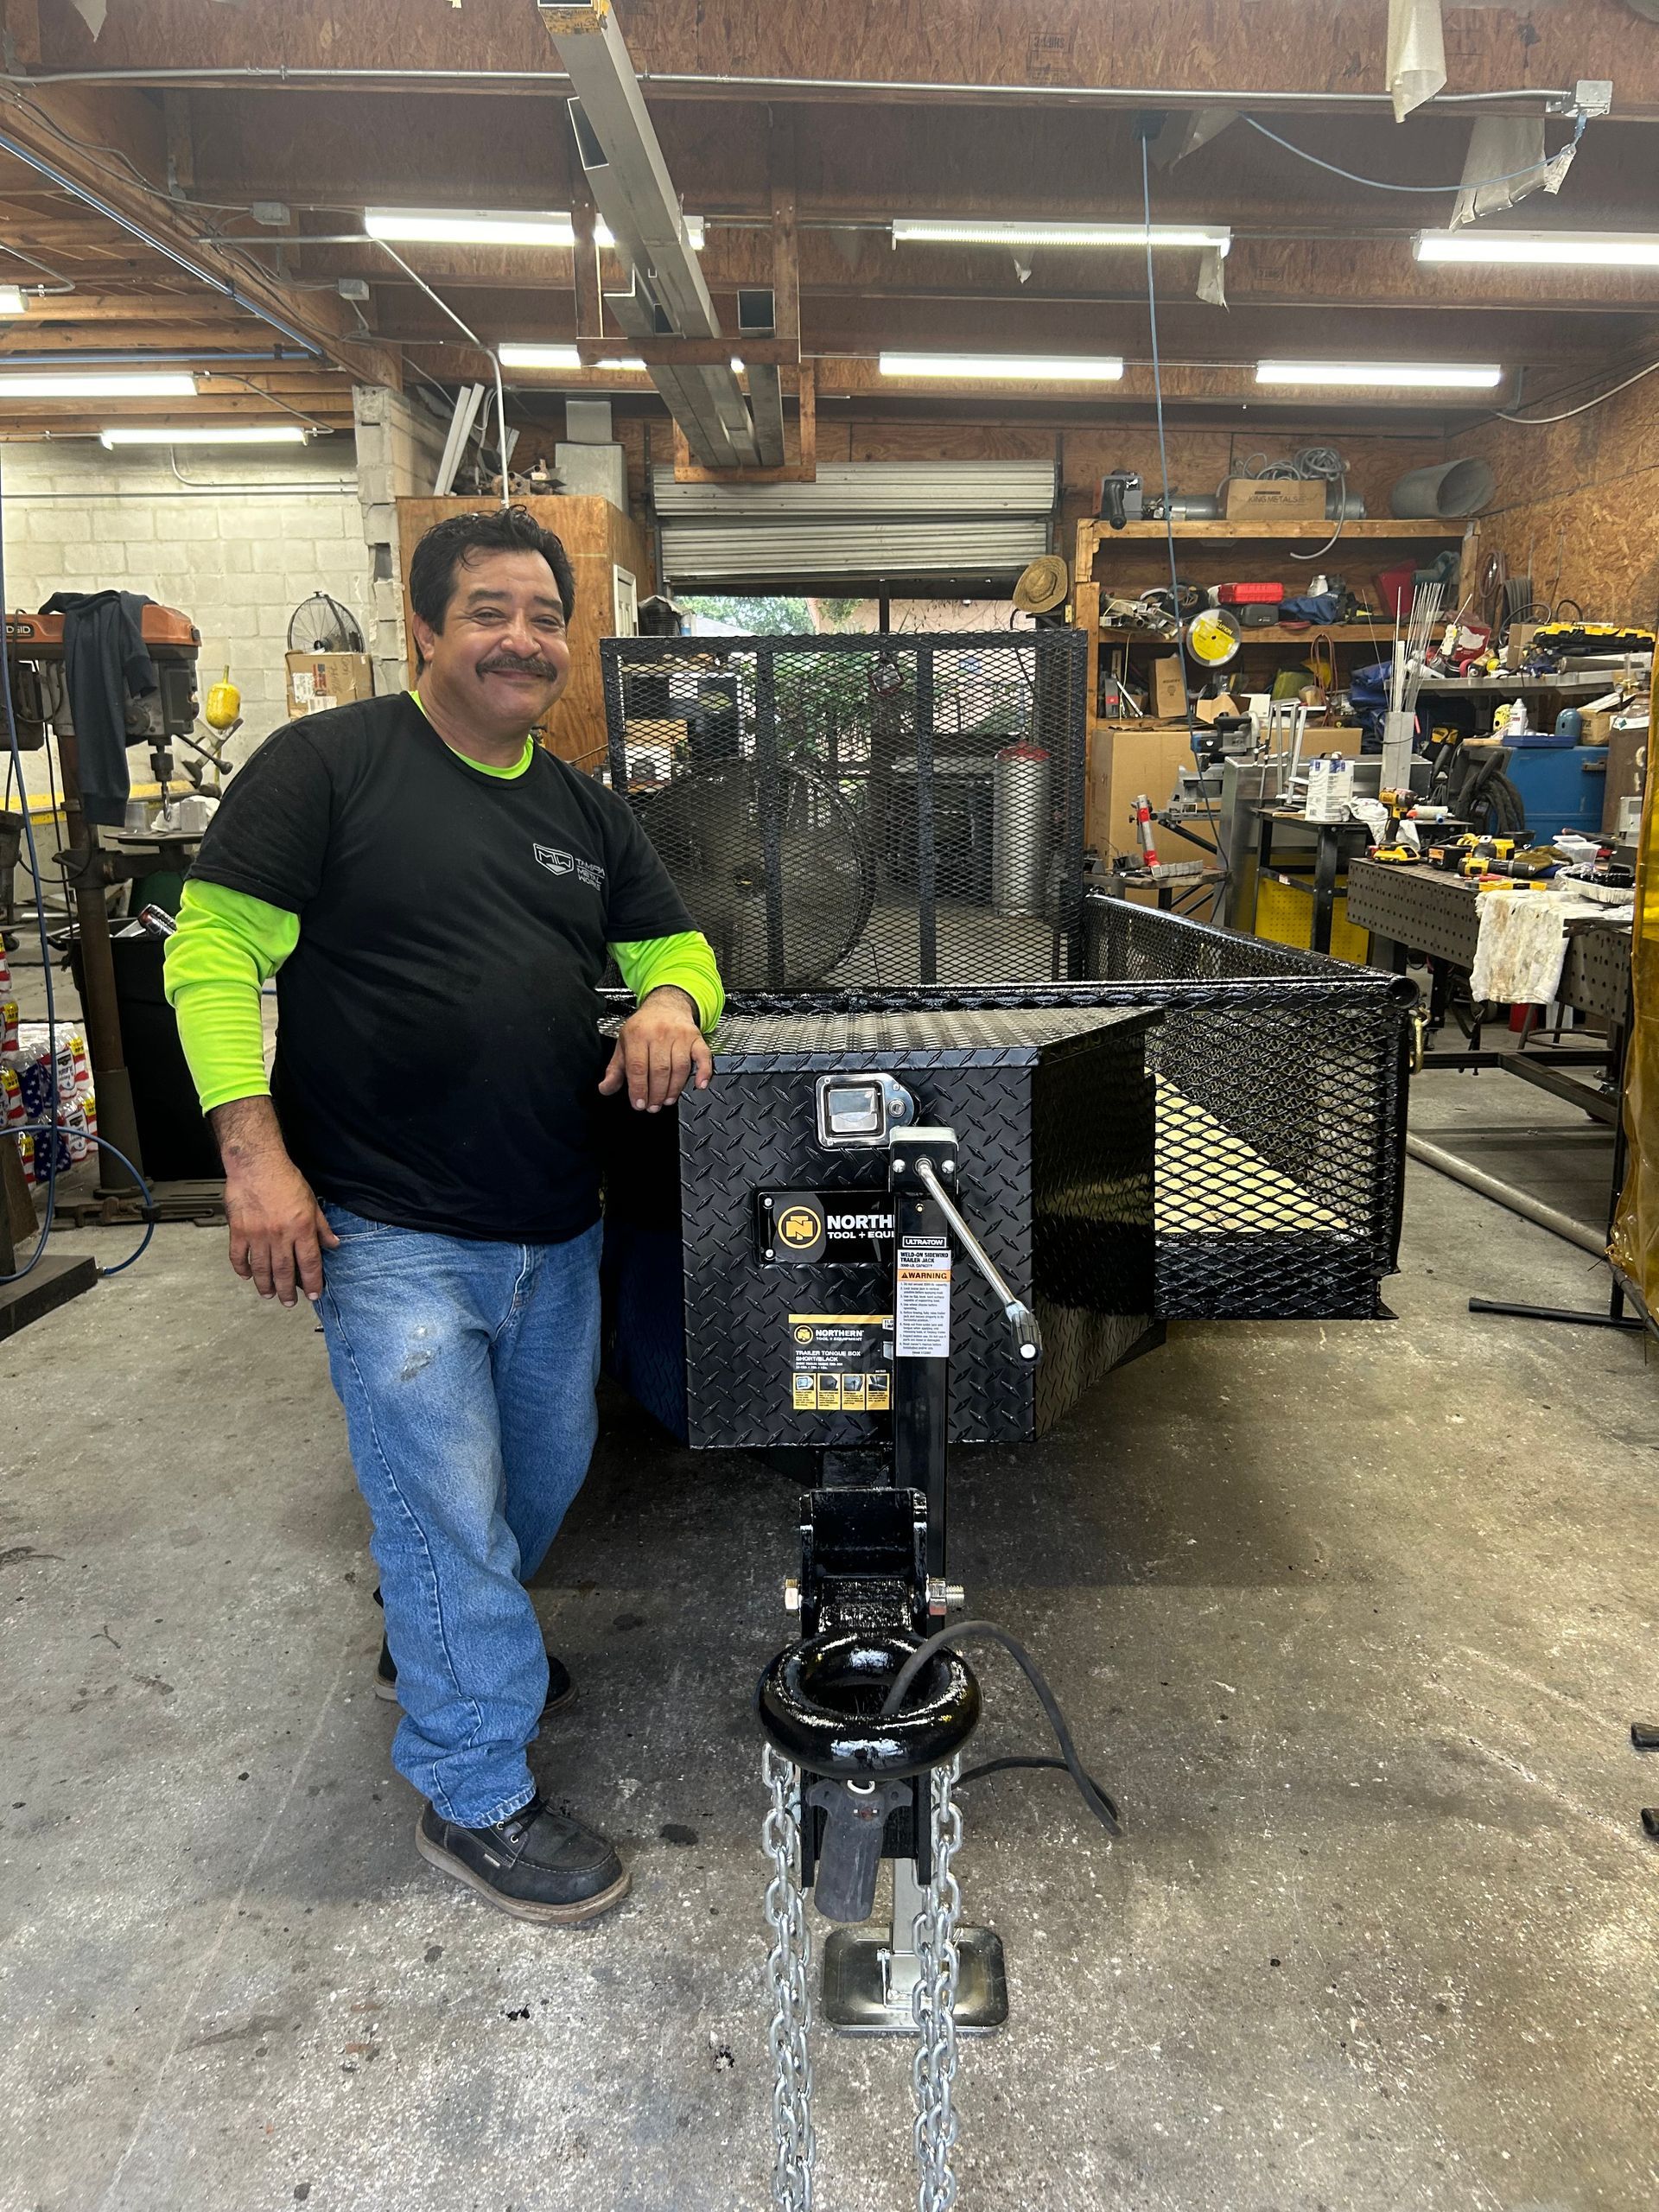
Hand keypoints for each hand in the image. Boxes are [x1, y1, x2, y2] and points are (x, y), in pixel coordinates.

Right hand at [210, 1096, 338, 1305]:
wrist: (257, 1165)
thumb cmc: (285, 1179)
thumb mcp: (312, 1201)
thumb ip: (322, 1226)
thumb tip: (334, 1244)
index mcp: (301, 1228)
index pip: (309, 1263)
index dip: (312, 1282)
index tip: (313, 1294)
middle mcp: (280, 1235)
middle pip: (284, 1271)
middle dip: (287, 1290)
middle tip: (289, 1302)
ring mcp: (257, 1234)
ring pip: (261, 1268)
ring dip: (266, 1285)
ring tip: (269, 1295)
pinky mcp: (238, 1230)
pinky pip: (239, 1256)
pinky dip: (242, 1268)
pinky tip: (247, 1276)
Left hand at [598, 985, 712, 1112]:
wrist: (666, 1005)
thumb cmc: (643, 1027)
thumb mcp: (624, 1044)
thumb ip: (615, 1069)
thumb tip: (606, 1088)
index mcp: (638, 1034)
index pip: (638, 1067)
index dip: (639, 1088)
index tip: (639, 1104)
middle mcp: (659, 1033)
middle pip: (659, 1070)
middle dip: (656, 1093)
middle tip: (653, 1107)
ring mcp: (680, 1035)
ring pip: (679, 1067)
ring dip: (674, 1089)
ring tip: (667, 1101)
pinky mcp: (696, 1038)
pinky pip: (703, 1056)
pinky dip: (704, 1072)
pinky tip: (700, 1085)